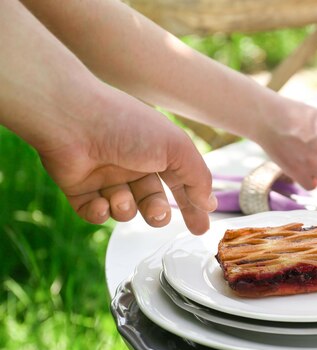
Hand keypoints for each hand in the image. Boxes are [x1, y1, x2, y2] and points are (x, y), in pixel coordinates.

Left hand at [37, 88, 216, 234]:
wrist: (73, 121)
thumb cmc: (128, 126)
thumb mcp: (177, 149)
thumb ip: (197, 177)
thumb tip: (209, 203)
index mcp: (157, 152)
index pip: (180, 183)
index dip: (192, 205)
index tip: (201, 227)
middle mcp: (132, 164)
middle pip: (153, 201)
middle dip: (158, 212)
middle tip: (158, 214)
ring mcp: (106, 177)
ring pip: (125, 210)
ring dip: (127, 209)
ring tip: (121, 198)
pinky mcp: (80, 189)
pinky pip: (95, 213)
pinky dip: (101, 213)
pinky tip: (102, 202)